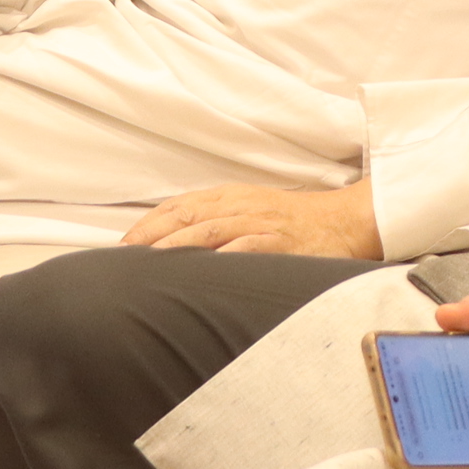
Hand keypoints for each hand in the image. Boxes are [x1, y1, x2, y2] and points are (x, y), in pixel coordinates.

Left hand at [124, 179, 384, 257]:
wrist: (345, 221)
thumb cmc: (295, 222)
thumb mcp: (252, 211)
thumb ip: (217, 222)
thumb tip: (175, 243)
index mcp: (231, 198)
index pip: (180, 205)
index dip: (149, 223)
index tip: (124, 244)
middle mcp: (241, 206)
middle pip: (187, 215)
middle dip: (152, 234)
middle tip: (124, 255)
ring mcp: (261, 224)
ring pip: (211, 230)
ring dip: (177, 244)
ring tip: (150, 262)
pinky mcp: (280, 244)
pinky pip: (248, 248)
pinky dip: (224, 256)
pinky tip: (204, 270)